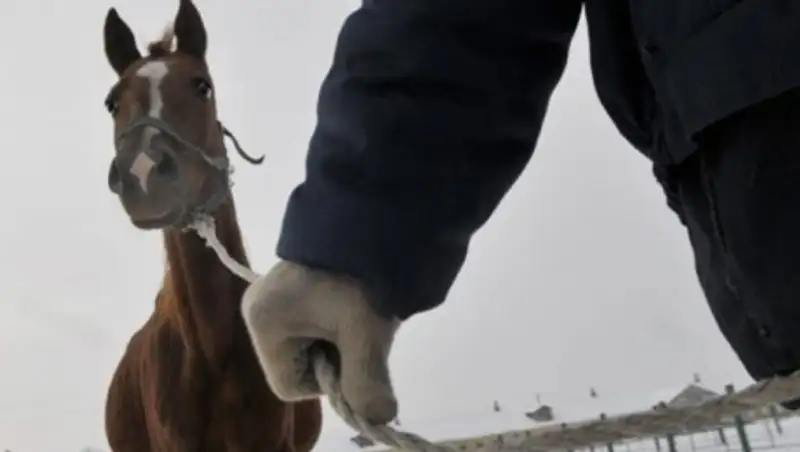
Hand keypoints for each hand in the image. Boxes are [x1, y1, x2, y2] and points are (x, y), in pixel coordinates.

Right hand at [241, 260, 399, 423]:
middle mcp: (257, 311)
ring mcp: (270, 298)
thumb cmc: (359, 276)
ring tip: (359, 310)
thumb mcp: (366, 331)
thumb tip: (381, 417)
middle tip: (360, 327)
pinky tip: (352, 301)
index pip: (291, 386)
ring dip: (339, 339)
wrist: (371, 215)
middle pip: (298, 366)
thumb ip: (368, 382)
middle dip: (335, 358)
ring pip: (307, 346)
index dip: (328, 381)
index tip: (354, 350)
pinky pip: (310, 324)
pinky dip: (336, 323)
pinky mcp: (287, 287)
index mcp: (263, 323)